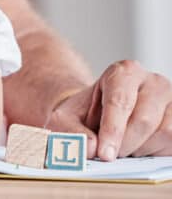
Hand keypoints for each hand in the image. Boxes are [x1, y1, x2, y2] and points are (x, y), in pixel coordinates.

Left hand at [47, 61, 171, 159]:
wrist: (101, 114)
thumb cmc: (86, 114)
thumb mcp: (67, 118)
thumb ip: (73, 132)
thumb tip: (90, 148)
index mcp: (123, 72)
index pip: (119, 102)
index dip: (112, 131)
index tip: (105, 155)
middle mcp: (152, 81)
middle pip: (143, 120)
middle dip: (125, 145)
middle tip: (111, 155)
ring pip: (164, 133)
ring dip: (141, 149)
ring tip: (124, 147)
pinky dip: (156, 151)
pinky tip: (140, 147)